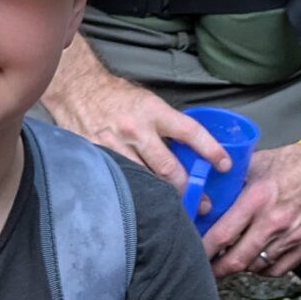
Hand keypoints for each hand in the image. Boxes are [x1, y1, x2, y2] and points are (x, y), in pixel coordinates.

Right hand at [47, 58, 227, 187]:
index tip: (224, 165)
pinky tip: (143, 203)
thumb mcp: (147, 101)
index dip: (210, 150)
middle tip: (201, 202)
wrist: (76, 89)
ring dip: (162, 197)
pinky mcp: (97, 157)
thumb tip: (190, 149)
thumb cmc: (115, 95)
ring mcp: (114, 146)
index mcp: (153, 111)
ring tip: (176, 210)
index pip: (190, 132)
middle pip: (168, 168)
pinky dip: (134, 193)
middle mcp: (135, 129)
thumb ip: (166, 124)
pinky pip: (121, 181)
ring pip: (144, 180)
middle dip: (188, 188)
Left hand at [199, 143, 300, 279]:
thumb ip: (233, 183)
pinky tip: (257, 260)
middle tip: (207, 269)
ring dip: (241, 266)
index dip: (204, 250)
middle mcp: (274, 222)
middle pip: (237, 260)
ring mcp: (293, 236)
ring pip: (256, 267)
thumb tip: (208, 197)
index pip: (222, 235)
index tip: (194, 254)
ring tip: (231, 260)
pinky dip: (264, 269)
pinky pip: (279, 269)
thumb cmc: (295, 162)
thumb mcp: (257, 164)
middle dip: (218, 269)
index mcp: (257, 200)